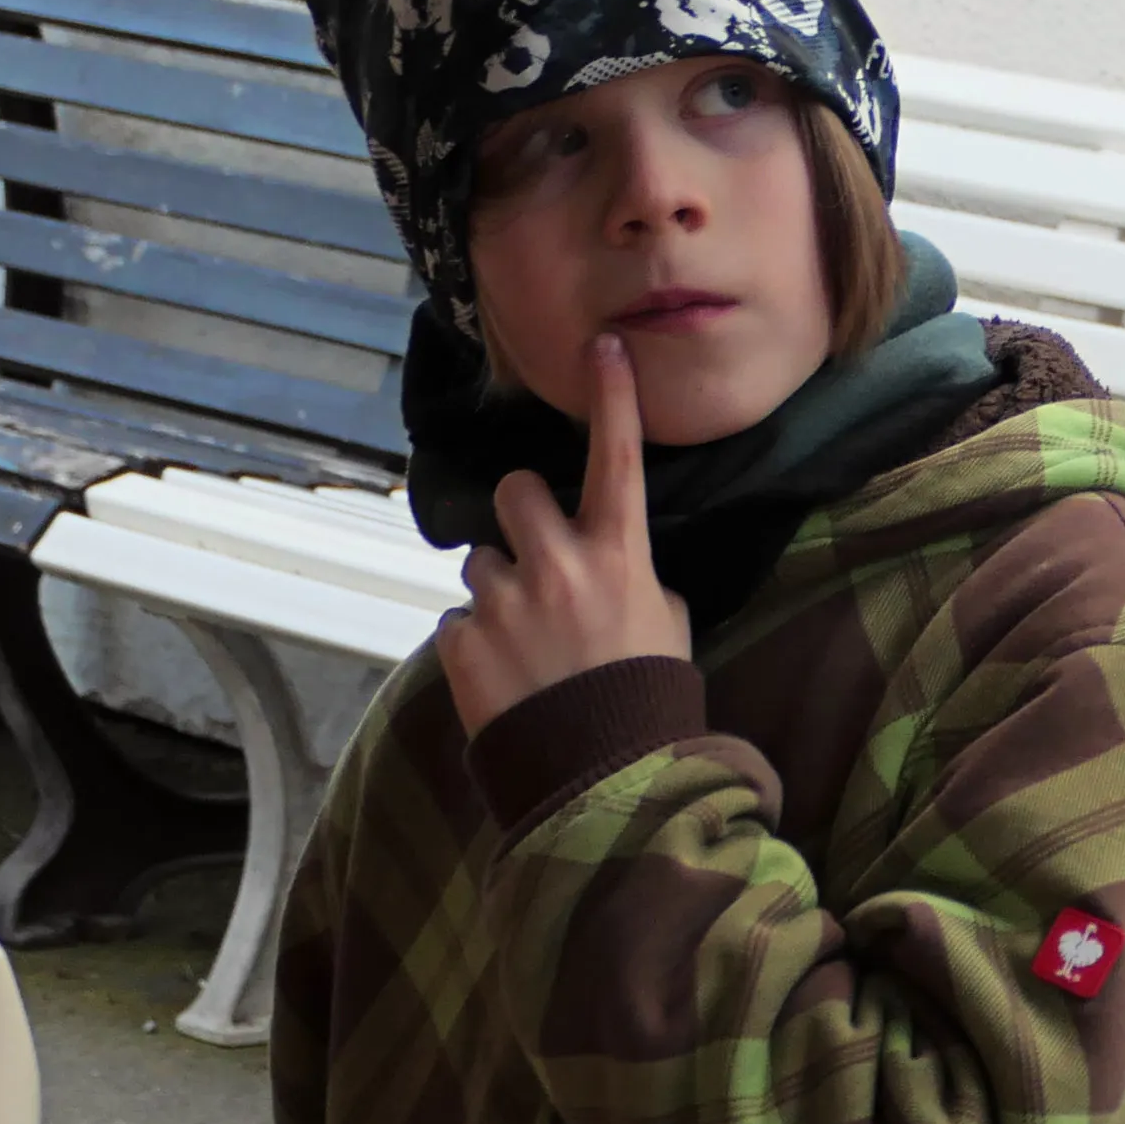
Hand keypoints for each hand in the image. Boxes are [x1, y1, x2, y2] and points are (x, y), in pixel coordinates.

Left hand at [437, 335, 693, 735]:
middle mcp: (557, 564)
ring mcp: (503, 602)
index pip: (617, 457)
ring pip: (481, 562)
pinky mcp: (461, 643)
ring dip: (498, 591)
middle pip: (516, 492)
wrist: (603, 776)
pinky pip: (458, 623)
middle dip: (522, 521)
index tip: (604, 347)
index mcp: (618, 553)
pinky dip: (476, 645)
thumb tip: (606, 564)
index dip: (612, 398)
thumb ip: (632, 576)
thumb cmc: (648, 693)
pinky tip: (506, 678)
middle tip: (538, 561)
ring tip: (525, 644)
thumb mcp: (666, 621)